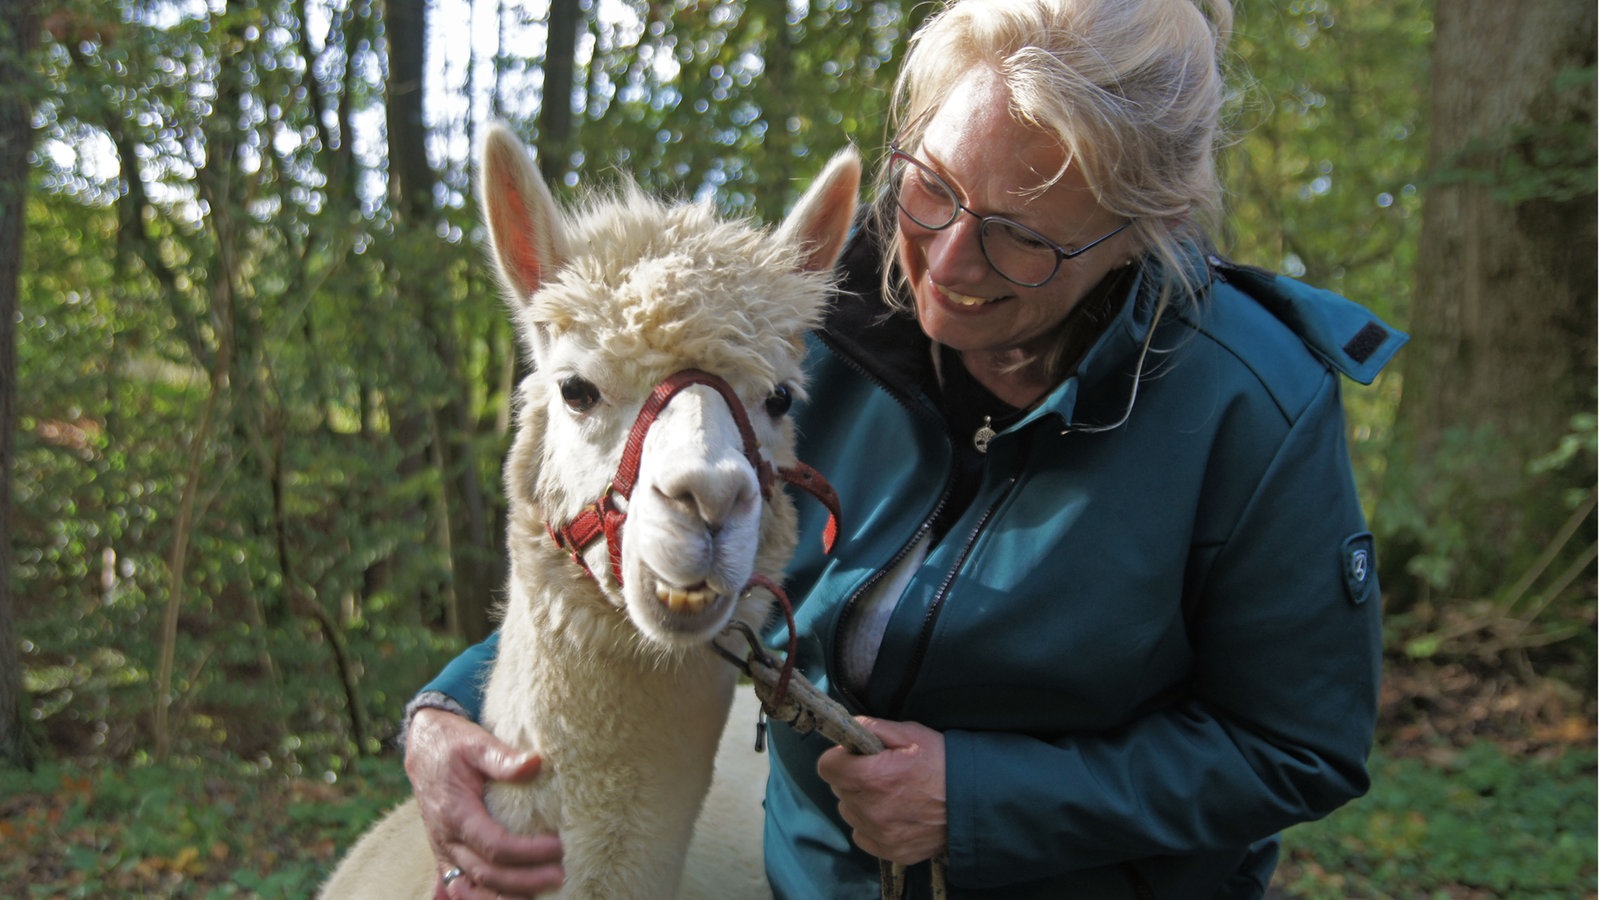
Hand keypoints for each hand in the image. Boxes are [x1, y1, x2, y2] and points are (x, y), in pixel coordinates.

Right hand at [406, 708, 565, 897]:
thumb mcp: (476, 742)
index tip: (557, 847)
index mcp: (456, 813)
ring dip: (501, 898)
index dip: (527, 852)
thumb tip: (535, 764)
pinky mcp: (445, 854)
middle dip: (524, 881)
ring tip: (536, 898)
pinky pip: (458, 887)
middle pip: (486, 873)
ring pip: (469, 889)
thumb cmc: (452, 743)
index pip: (494, 845)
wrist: (423, 746)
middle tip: (560, 876)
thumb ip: (503, 757)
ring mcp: (443, 850)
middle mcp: (447, 838)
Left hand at [816, 717, 946, 865]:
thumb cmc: (942, 762)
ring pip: (849, 813)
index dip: (840, 756)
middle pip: (838, 789)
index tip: (855, 755)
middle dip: (852, 777)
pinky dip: (871, 825)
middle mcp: (869, 810)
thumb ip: (872, 728)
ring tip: (889, 793)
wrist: (975, 801)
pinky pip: (862, 835)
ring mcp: (879, 834)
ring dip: (860, 801)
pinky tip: (893, 813)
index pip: (826, 767)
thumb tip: (847, 728)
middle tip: (880, 771)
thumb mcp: (910, 733)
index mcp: (870, 778)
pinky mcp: (891, 851)